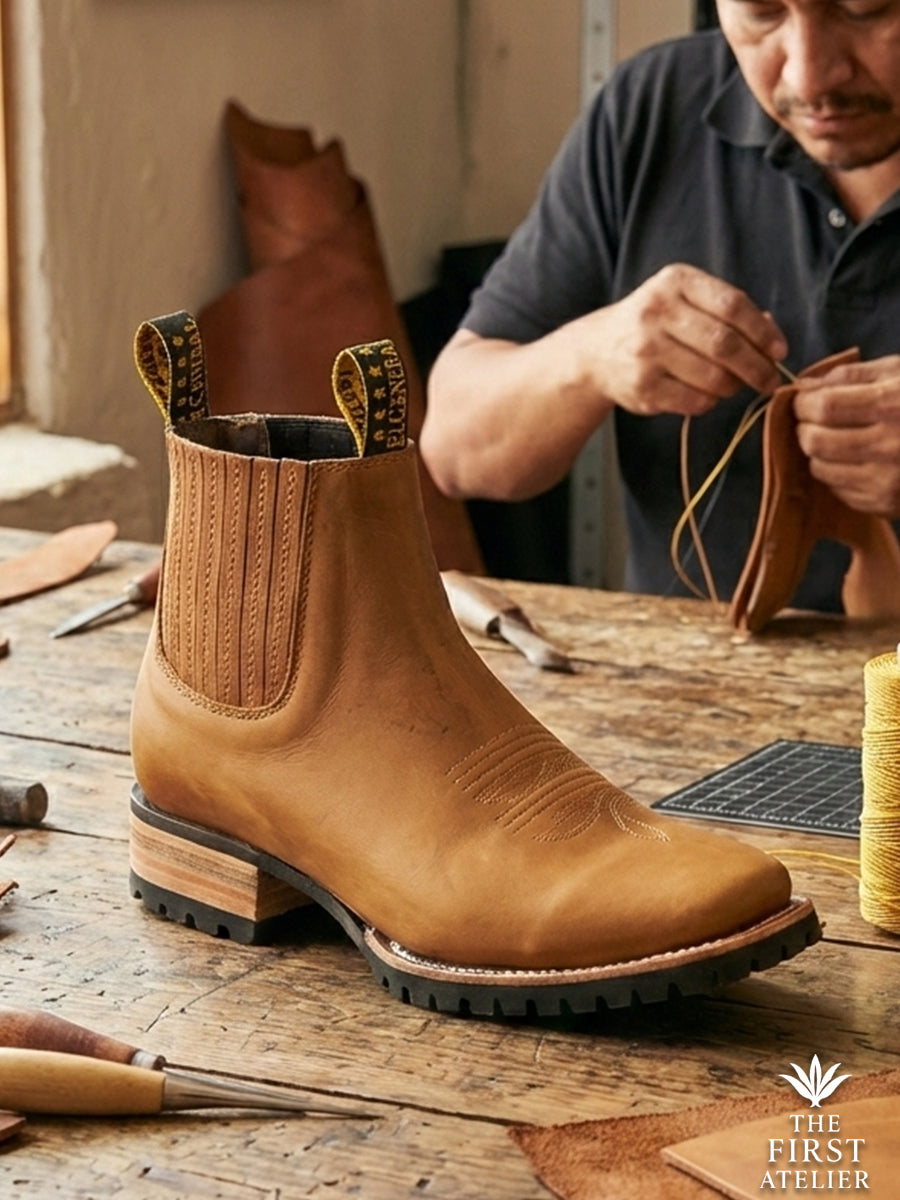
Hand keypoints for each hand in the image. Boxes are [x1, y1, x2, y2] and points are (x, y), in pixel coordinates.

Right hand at [580, 263, 787, 416]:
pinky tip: (706, 394)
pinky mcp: (642, 387)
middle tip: (771, 380)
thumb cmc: (654, 324)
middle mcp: (656, 313)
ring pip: (713, 377)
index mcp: (674, 283)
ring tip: (734, 385)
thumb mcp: (684, 300)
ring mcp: (646, 352)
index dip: (763, 331)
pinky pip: (695, 401)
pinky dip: (710, 401)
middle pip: (725, 345)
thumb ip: (726, 310)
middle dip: (757, 367)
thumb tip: (771, 333)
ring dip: (733, 386)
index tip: (779, 350)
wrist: (596, 352)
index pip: (733, 306)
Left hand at [794, 356, 899, 517]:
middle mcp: (890, 447)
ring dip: (818, 454)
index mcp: (893, 406)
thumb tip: (804, 386)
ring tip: (834, 440)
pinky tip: (856, 460)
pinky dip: (838, 475)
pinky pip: (841, 492)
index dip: (803, 404)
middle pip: (816, 442)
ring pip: (822, 470)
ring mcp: (888, 481)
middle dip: (805, 429)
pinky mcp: (888, 504)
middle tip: (812, 421)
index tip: (802, 401)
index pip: (824, 408)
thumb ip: (851, 376)